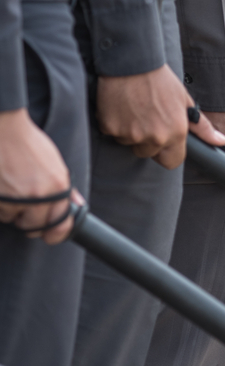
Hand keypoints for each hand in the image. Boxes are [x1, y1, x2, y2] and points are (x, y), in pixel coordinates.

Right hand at [0, 108, 84, 243]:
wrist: (4, 128)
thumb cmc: (29, 143)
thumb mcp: (55, 164)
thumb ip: (65, 188)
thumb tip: (76, 205)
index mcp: (58, 187)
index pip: (61, 223)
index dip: (57, 234)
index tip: (53, 237)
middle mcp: (38, 195)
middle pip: (35, 227)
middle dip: (31, 223)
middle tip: (27, 210)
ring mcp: (15, 197)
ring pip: (12, 219)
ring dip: (12, 211)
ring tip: (13, 190)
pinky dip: (0, 204)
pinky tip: (2, 188)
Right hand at [97, 64, 222, 168]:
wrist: (131, 63)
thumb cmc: (160, 80)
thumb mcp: (186, 101)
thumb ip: (202, 127)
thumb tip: (221, 141)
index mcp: (176, 132)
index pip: (172, 162)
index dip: (168, 153)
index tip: (165, 143)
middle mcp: (154, 137)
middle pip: (149, 154)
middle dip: (148, 142)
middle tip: (147, 119)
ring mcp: (130, 134)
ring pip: (130, 143)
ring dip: (131, 132)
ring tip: (134, 109)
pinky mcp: (110, 128)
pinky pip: (113, 133)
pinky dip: (114, 124)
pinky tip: (120, 107)